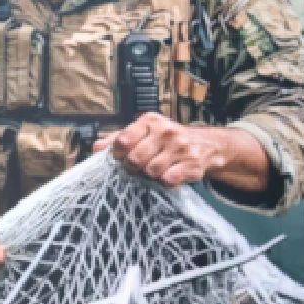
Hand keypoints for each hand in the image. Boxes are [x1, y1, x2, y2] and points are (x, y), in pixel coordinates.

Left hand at [94, 113, 223, 187]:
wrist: (207, 144)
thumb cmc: (168, 140)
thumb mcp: (144, 133)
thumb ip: (118, 139)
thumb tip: (96, 148)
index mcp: (150, 121)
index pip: (123, 140)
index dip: (118, 154)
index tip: (121, 158)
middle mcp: (166, 131)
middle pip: (135, 159)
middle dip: (132, 168)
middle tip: (137, 168)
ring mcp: (180, 147)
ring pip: (151, 171)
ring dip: (149, 176)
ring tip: (154, 171)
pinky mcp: (192, 164)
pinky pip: (169, 180)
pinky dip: (165, 182)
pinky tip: (168, 176)